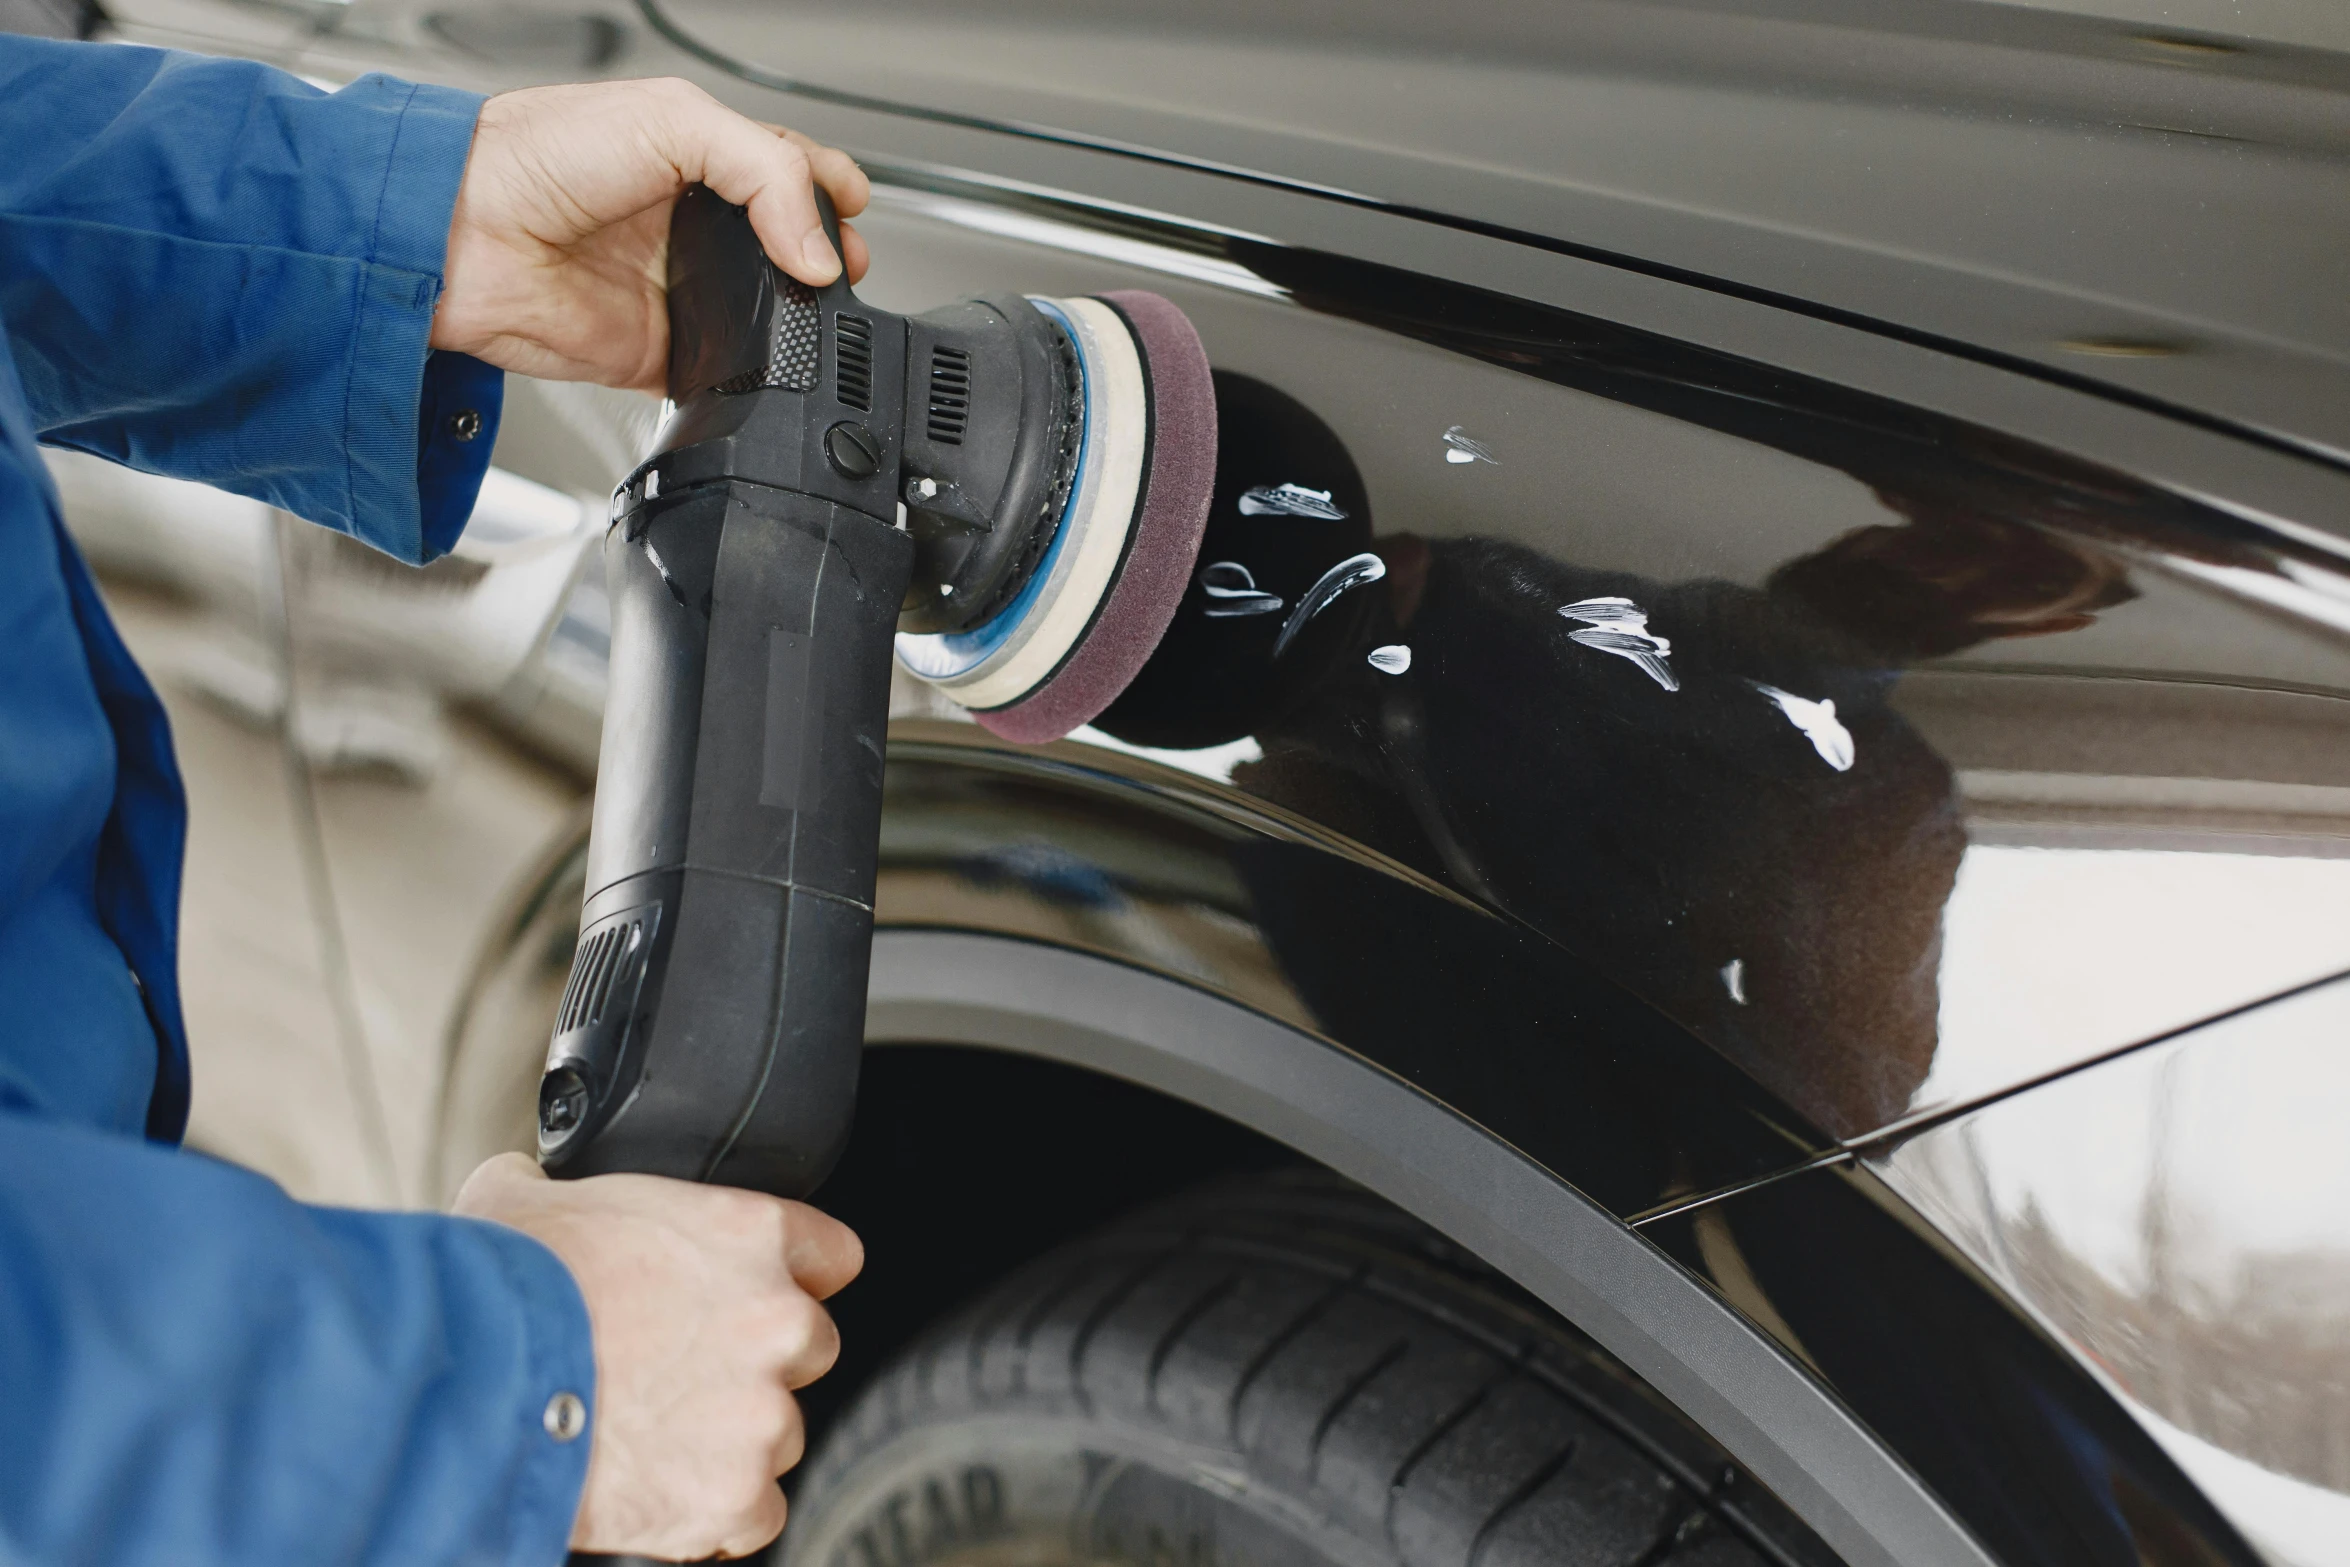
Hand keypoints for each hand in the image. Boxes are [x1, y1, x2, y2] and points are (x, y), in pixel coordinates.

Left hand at [429, 78, 872, 390]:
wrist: (463, 234)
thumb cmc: (533, 155)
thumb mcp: (671, 120)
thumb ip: (763, 174)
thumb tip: (820, 251)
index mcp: (694, 157)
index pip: (786, 171)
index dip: (829, 188)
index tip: (853, 208)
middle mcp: (687, 224)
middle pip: (788, 246)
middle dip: (828, 256)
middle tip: (845, 264)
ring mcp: (676, 288)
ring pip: (768, 311)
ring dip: (801, 316)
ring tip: (817, 307)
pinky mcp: (659, 350)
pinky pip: (725, 369)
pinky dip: (753, 371)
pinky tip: (769, 355)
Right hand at [453, 1153, 863, 1559]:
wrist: (469, 1384)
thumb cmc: (499, 1286)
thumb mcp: (530, 1198)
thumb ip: (561, 1185)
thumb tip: (528, 1178)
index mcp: (750, 1233)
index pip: (831, 1256)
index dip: (790, 1278)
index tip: (750, 1298)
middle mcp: (777, 1320)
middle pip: (808, 1348)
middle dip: (756, 1363)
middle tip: (681, 1373)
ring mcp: (761, 1414)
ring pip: (779, 1433)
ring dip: (730, 1438)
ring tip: (651, 1435)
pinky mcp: (733, 1497)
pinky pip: (755, 1514)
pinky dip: (714, 1515)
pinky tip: (660, 1493)